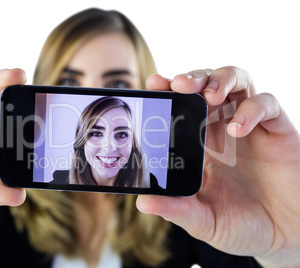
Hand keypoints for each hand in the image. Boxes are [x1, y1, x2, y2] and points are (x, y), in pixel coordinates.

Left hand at [137, 67, 299, 266]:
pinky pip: (267, 104)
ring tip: (209, 96)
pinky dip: (252, 109)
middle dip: (192, 78)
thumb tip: (142, 203)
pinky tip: (239, 128)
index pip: (181, 106)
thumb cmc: (241, 225)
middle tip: (178, 84)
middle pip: (206, 85)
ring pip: (238, 81)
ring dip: (221, 80)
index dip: (168, 90)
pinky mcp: (278, 131)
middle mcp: (223, 129)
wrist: (284, 237)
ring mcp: (251, 127)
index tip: (154, 83)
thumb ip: (177, 211)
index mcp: (200, 144)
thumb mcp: (204, 221)